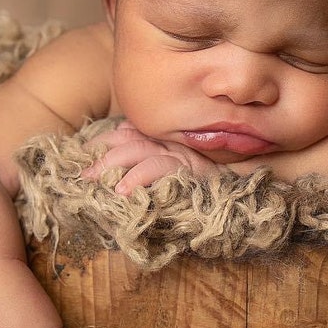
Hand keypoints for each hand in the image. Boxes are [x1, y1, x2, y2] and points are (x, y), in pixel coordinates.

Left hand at [82, 120, 222, 193]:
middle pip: (130, 140)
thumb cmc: (212, 187)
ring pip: (140, 150)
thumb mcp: (179, 172)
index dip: (106, 139)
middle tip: (82, 174)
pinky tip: (122, 191)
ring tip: (95, 181)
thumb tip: (123, 150)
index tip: (87, 151)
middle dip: (102, 155)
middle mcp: (174, 142)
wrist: (245, 195)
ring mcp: (182, 154)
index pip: (131, 132)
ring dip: (113, 165)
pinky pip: (160, 168)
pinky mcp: (191, 170)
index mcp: (168, 140)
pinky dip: (138, 178)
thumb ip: (154, 160)